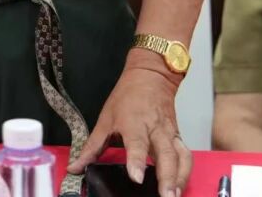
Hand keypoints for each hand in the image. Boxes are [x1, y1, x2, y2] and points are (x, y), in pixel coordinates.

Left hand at [67, 67, 190, 196]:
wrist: (151, 75)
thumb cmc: (127, 96)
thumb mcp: (105, 118)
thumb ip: (92, 147)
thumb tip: (75, 168)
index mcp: (135, 123)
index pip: (137, 143)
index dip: (136, 161)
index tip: (136, 177)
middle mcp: (156, 129)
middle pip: (166, 154)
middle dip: (167, 177)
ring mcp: (170, 133)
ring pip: (180, 156)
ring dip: (180, 177)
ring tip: (174, 196)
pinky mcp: (178, 136)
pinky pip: (186, 155)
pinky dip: (185, 172)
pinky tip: (180, 186)